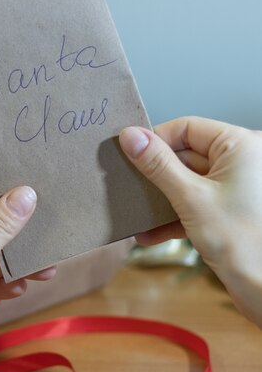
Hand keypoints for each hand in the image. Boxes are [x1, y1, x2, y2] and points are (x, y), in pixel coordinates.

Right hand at [119, 117, 261, 326]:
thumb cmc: (244, 243)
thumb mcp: (190, 198)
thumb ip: (158, 165)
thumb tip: (131, 136)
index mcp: (241, 146)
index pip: (187, 128)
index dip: (155, 140)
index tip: (128, 155)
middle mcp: (242, 163)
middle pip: (185, 156)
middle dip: (154, 176)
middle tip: (127, 186)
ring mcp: (235, 190)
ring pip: (186, 183)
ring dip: (159, 200)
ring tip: (135, 215)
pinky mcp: (229, 213)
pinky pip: (194, 205)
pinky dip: (173, 217)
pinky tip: (150, 234)